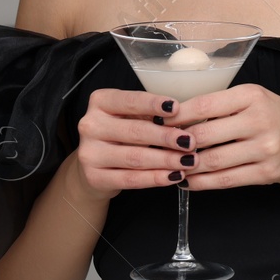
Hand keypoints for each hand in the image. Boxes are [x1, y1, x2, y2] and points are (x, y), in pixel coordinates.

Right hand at [71, 87, 197, 200]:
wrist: (96, 165)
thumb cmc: (122, 134)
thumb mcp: (133, 116)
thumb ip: (153, 114)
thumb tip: (186, 118)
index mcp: (101, 102)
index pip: (129, 101)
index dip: (153, 104)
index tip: (177, 108)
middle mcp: (90, 125)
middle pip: (135, 131)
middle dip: (166, 137)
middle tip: (190, 141)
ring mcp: (89, 152)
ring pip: (134, 157)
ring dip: (166, 160)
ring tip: (188, 161)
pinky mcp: (94, 177)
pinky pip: (130, 179)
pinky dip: (155, 178)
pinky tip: (174, 176)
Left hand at [161, 83, 279, 189]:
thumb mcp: (257, 100)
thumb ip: (223, 106)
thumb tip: (178, 117)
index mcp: (252, 95)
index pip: (203, 105)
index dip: (176, 116)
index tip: (159, 122)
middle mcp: (260, 119)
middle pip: (204, 135)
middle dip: (176, 144)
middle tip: (160, 148)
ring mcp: (265, 148)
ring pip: (212, 160)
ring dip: (186, 167)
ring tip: (172, 166)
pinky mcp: (267, 172)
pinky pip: (226, 180)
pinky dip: (202, 182)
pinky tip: (189, 181)